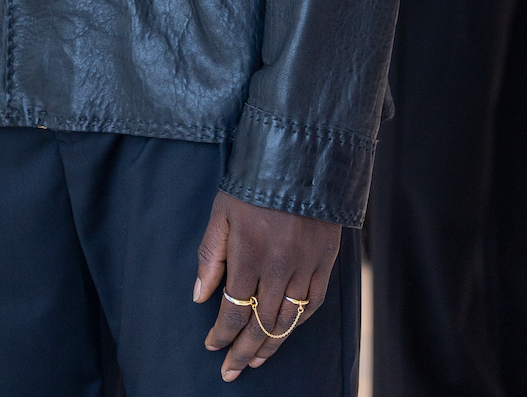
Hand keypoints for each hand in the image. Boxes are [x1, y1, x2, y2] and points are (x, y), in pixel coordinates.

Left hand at [195, 191, 340, 381]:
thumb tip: (199, 296)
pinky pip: (313, 302)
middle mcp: (279, 264)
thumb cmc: (254, 181)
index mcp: (249, 252)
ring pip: (287, 319)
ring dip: (270, 345)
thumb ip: (210, 254)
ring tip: (257, 361)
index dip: (221, 334)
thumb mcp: (222, 211)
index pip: (234, 309)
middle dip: (243, 351)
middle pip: (260, 323)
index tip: (212, 347)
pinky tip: (286, 332)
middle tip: (231, 372)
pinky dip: (299, 322)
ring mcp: (305, 264)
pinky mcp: (326, 259)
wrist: (302, 153)